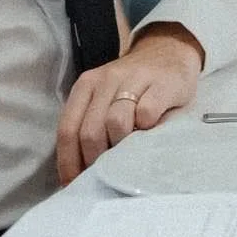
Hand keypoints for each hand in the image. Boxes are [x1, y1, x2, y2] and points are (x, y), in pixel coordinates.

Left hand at [55, 22, 201, 184]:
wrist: (168, 52)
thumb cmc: (133, 87)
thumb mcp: (105, 99)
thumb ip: (91, 125)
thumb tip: (78, 174)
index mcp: (85, 86)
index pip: (67, 130)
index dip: (69, 162)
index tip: (75, 184)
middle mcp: (105, 80)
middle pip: (90, 132)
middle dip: (96, 160)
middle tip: (107, 173)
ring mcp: (134, 80)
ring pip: (115, 123)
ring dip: (121, 147)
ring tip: (128, 156)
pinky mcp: (162, 84)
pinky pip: (146, 113)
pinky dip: (146, 130)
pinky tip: (149, 135)